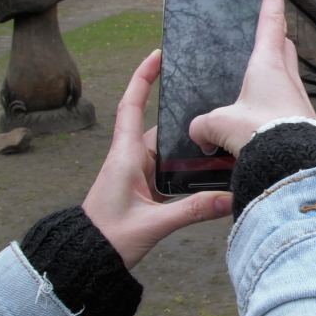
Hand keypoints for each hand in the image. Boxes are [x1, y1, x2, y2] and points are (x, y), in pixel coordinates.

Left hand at [83, 50, 233, 269]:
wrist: (87, 261)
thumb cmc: (107, 239)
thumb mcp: (153, 224)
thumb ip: (192, 210)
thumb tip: (228, 199)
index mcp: (125, 156)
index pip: (130, 106)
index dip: (142, 78)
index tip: (157, 55)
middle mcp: (131, 159)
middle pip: (162, 127)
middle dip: (185, 116)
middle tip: (215, 102)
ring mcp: (138, 174)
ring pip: (170, 150)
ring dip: (189, 146)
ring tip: (220, 136)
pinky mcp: (146, 189)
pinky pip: (170, 169)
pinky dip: (187, 166)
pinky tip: (208, 170)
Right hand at [190, 0, 315, 156]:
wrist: (296, 164)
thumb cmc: (262, 135)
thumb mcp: (220, 125)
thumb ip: (204, 124)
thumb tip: (199, 131)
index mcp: (268, 64)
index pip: (271, 21)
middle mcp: (287, 77)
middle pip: (285, 46)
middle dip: (276, 37)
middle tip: (267, 34)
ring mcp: (298, 99)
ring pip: (288, 76)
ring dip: (276, 76)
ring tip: (256, 86)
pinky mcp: (302, 120)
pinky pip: (287, 104)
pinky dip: (275, 105)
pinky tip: (261, 120)